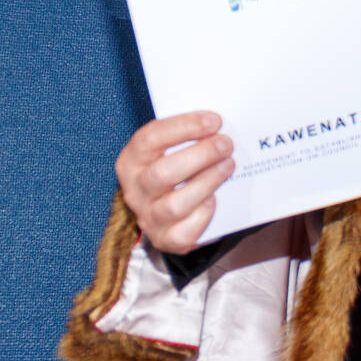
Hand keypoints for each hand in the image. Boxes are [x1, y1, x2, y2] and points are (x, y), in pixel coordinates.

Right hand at [115, 111, 234, 253]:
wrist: (175, 214)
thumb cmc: (178, 171)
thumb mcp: (174, 150)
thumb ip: (189, 136)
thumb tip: (220, 124)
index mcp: (131, 161)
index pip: (149, 139)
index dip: (184, 127)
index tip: (215, 120)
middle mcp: (135, 190)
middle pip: (163, 172)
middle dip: (200, 155)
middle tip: (226, 144)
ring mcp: (149, 217)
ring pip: (176, 204)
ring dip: (207, 181)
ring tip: (229, 165)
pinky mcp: (167, 239)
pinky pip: (186, 231)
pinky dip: (204, 214)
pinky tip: (216, 199)